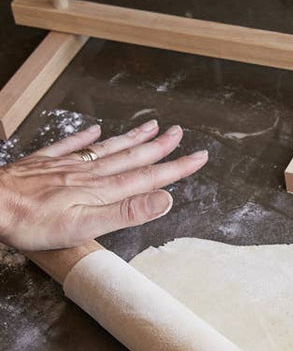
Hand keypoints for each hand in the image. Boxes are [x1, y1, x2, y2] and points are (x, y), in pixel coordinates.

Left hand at [0, 120, 207, 250]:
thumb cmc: (35, 222)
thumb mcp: (87, 225)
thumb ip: (127, 211)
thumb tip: (164, 199)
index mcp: (103, 190)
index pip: (149, 177)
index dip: (176, 168)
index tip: (198, 158)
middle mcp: (90, 173)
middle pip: (132, 157)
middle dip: (160, 147)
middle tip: (181, 134)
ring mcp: (68, 166)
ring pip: (108, 148)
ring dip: (133, 138)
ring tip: (152, 125)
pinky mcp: (46, 164)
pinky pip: (71, 145)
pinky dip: (87, 136)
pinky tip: (95, 129)